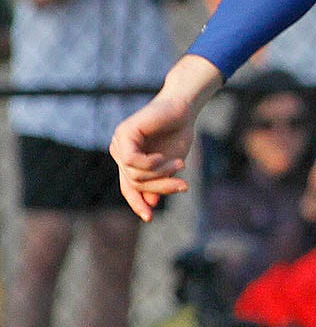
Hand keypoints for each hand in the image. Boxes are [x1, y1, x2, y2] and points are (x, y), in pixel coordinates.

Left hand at [109, 56, 222, 219]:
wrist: (185, 108)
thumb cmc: (179, 132)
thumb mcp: (170, 164)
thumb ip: (159, 180)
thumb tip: (151, 202)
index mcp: (129, 159)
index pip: (128, 187)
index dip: (137, 203)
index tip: (149, 218)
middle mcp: (120, 151)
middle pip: (134, 183)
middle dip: (160, 187)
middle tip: (184, 187)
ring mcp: (120, 142)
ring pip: (134, 175)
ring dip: (160, 174)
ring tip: (180, 165)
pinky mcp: (124, 133)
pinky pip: (133, 161)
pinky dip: (151, 164)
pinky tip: (164, 158)